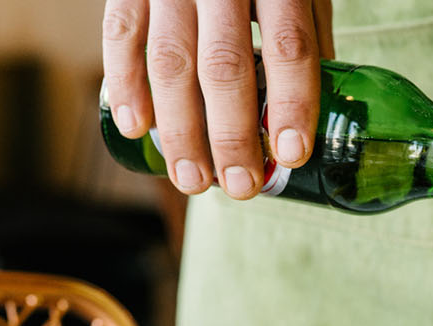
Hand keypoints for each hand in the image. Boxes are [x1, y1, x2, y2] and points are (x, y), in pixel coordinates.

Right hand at [102, 0, 334, 197]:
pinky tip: (139, 130)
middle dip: (232, 136)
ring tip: (194, 179)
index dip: (292, 104)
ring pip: (170, 64)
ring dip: (181, 131)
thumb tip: (310, 108)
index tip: (292, 154)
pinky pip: (121, 35)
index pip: (290, 46)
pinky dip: (126, 86)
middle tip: (241, 186)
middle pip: (225, 67)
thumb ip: (305, 32)